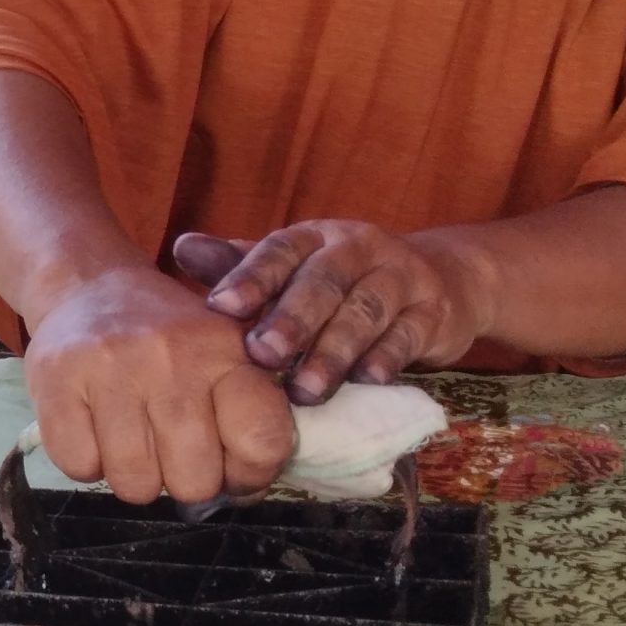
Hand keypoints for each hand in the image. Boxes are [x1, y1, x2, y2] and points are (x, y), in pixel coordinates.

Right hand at [22, 264, 294, 505]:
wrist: (88, 284)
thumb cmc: (165, 338)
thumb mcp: (221, 355)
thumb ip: (247, 415)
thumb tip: (246, 489)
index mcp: (224, 352)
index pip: (261, 440)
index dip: (249, 474)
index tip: (230, 466)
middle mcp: (172, 356)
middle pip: (194, 480)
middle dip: (182, 480)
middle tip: (169, 451)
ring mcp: (111, 367)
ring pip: (134, 483)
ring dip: (132, 476)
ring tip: (130, 439)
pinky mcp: (57, 379)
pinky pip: (80, 466)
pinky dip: (85, 462)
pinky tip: (92, 429)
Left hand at [171, 221, 492, 405]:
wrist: (443, 280)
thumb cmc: (344, 283)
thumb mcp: (294, 268)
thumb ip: (242, 264)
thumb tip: (183, 248)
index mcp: (314, 236)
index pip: (279, 250)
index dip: (249, 276)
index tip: (218, 307)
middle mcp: (358, 247)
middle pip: (324, 280)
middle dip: (292, 319)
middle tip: (262, 355)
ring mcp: (400, 276)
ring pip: (366, 310)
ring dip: (335, 350)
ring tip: (306, 389)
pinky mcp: (434, 311)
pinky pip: (410, 334)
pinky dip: (388, 357)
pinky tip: (367, 381)